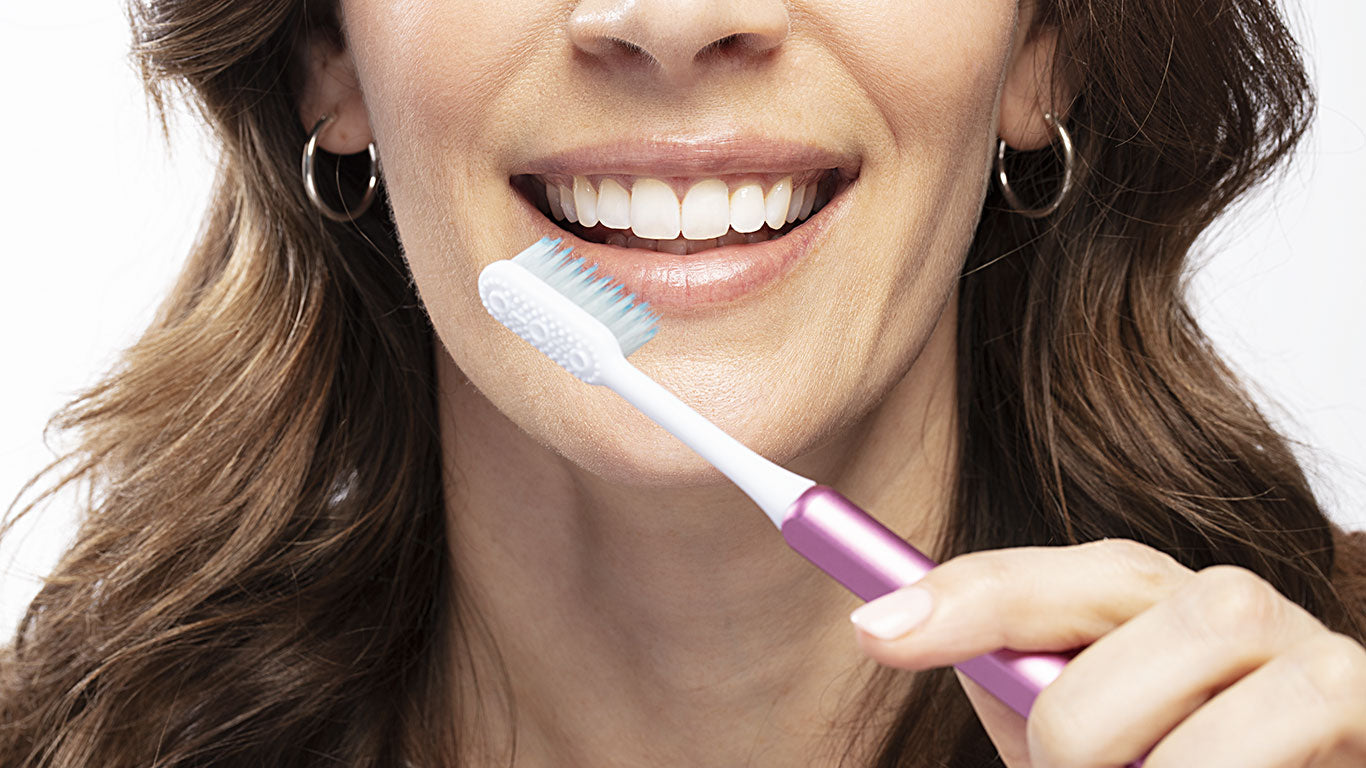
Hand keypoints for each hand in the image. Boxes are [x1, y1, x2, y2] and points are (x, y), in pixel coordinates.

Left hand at [849, 539, 1365, 766]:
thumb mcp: (1089, 745)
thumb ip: (1016, 684)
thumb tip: (902, 622)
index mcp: (1159, 609)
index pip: (1060, 568)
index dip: (968, 591)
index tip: (876, 629)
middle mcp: (1241, 613)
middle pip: (1138, 587)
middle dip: (1075, 718)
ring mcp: (1322, 660)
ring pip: (1212, 652)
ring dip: (1148, 764)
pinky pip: (1278, 738)